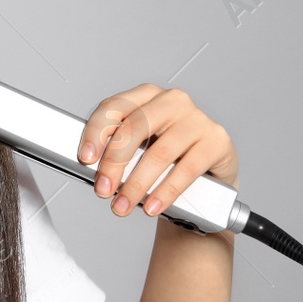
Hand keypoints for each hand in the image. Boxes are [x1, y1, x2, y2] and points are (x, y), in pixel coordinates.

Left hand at [75, 85, 238, 217]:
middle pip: (135, 127)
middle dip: (114, 163)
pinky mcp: (216, 140)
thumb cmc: (167, 160)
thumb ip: (118, 151)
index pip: (114, 107)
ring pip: (160, 151)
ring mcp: (197, 118)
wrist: (209, 180)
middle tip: (103, 190)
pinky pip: (186, 168)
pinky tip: (153, 205)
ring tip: (123, 205)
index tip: (86, 159)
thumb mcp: (140, 149)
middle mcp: (172, 101)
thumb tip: (93, 169)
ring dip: (137, 184)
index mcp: (147, 95)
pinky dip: (165, 191)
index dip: (96, 132)